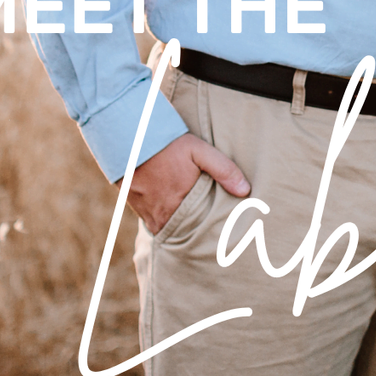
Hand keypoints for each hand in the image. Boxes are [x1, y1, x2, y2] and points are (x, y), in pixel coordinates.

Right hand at [122, 132, 250, 232]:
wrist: (130, 142)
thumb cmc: (168, 146)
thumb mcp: (200, 151)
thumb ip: (223, 170)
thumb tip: (245, 190)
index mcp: (181, 204)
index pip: (201, 229)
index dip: (213, 230)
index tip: (224, 231)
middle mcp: (163, 216)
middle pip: (186, 233)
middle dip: (198, 233)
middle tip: (214, 234)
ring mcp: (149, 215)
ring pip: (171, 229)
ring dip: (183, 227)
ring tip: (198, 224)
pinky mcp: (139, 211)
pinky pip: (157, 223)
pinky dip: (168, 221)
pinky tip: (178, 215)